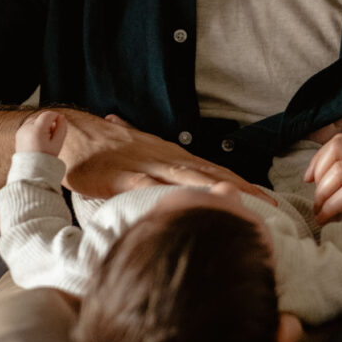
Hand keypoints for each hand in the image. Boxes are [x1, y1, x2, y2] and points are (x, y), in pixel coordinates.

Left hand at [16, 110, 67, 156]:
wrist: (31, 169)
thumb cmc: (45, 158)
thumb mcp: (58, 143)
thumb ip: (62, 128)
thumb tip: (61, 116)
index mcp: (37, 130)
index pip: (48, 114)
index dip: (56, 116)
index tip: (60, 124)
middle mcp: (26, 128)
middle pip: (41, 117)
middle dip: (48, 123)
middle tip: (52, 136)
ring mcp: (21, 130)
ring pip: (35, 120)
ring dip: (41, 125)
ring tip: (44, 139)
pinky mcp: (18, 134)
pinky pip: (29, 126)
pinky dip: (34, 129)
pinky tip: (38, 140)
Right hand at [54, 109, 273, 201]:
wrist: (71, 132)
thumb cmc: (108, 148)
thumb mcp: (143, 155)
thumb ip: (165, 168)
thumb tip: (192, 175)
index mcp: (173, 156)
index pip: (215, 171)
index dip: (243, 186)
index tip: (270, 202)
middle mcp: (164, 158)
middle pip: (209, 175)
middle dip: (240, 191)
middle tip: (269, 210)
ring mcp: (143, 166)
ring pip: (184, 180)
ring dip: (213, 192)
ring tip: (239, 208)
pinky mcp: (118, 177)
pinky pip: (145, 188)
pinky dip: (165, 197)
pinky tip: (181, 209)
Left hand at [305, 132, 341, 249]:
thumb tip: (334, 179)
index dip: (320, 158)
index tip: (311, 179)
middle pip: (336, 149)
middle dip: (318, 174)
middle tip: (313, 197)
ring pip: (339, 171)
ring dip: (322, 194)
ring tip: (320, 211)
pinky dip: (332, 206)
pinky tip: (329, 218)